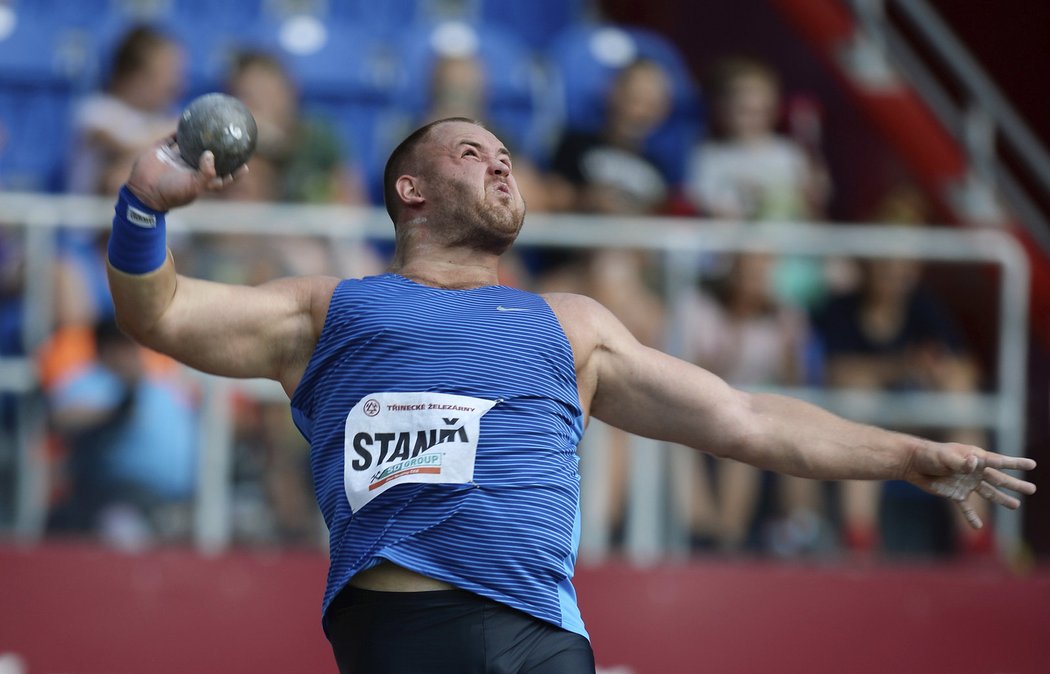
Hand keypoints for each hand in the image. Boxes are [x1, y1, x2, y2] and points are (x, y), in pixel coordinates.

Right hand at [125, 136, 247, 210]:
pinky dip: (179, 129)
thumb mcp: (193, 187)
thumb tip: (211, 154)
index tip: (245, 166)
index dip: (233, 174)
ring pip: (190, 145)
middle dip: (218, 151)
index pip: (220, 178)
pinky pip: (172, 137)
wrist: (143, 191)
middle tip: (231, 138)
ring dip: (199, 137)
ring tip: (210, 124)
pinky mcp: (162, 151)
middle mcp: (188, 169)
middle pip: (207, 159)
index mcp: (198, 181)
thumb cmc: (171, 193)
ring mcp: (175, 159)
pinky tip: (187, 118)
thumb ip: (206, 172)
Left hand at [903, 441, 1036, 527]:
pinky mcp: (954, 493)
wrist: (911, 463)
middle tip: (1032, 490)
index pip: (999, 462)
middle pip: (998, 479)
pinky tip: (978, 527)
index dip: (1016, 463)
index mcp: (974, 458)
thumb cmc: (928, 455)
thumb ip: (961, 462)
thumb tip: (975, 463)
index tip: (1032, 465)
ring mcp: (965, 483)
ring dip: (1001, 499)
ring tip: (1015, 506)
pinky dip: (971, 517)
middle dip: (1015, 484)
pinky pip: (965, 507)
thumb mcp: (945, 457)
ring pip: (988, 493)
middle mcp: (973, 471)